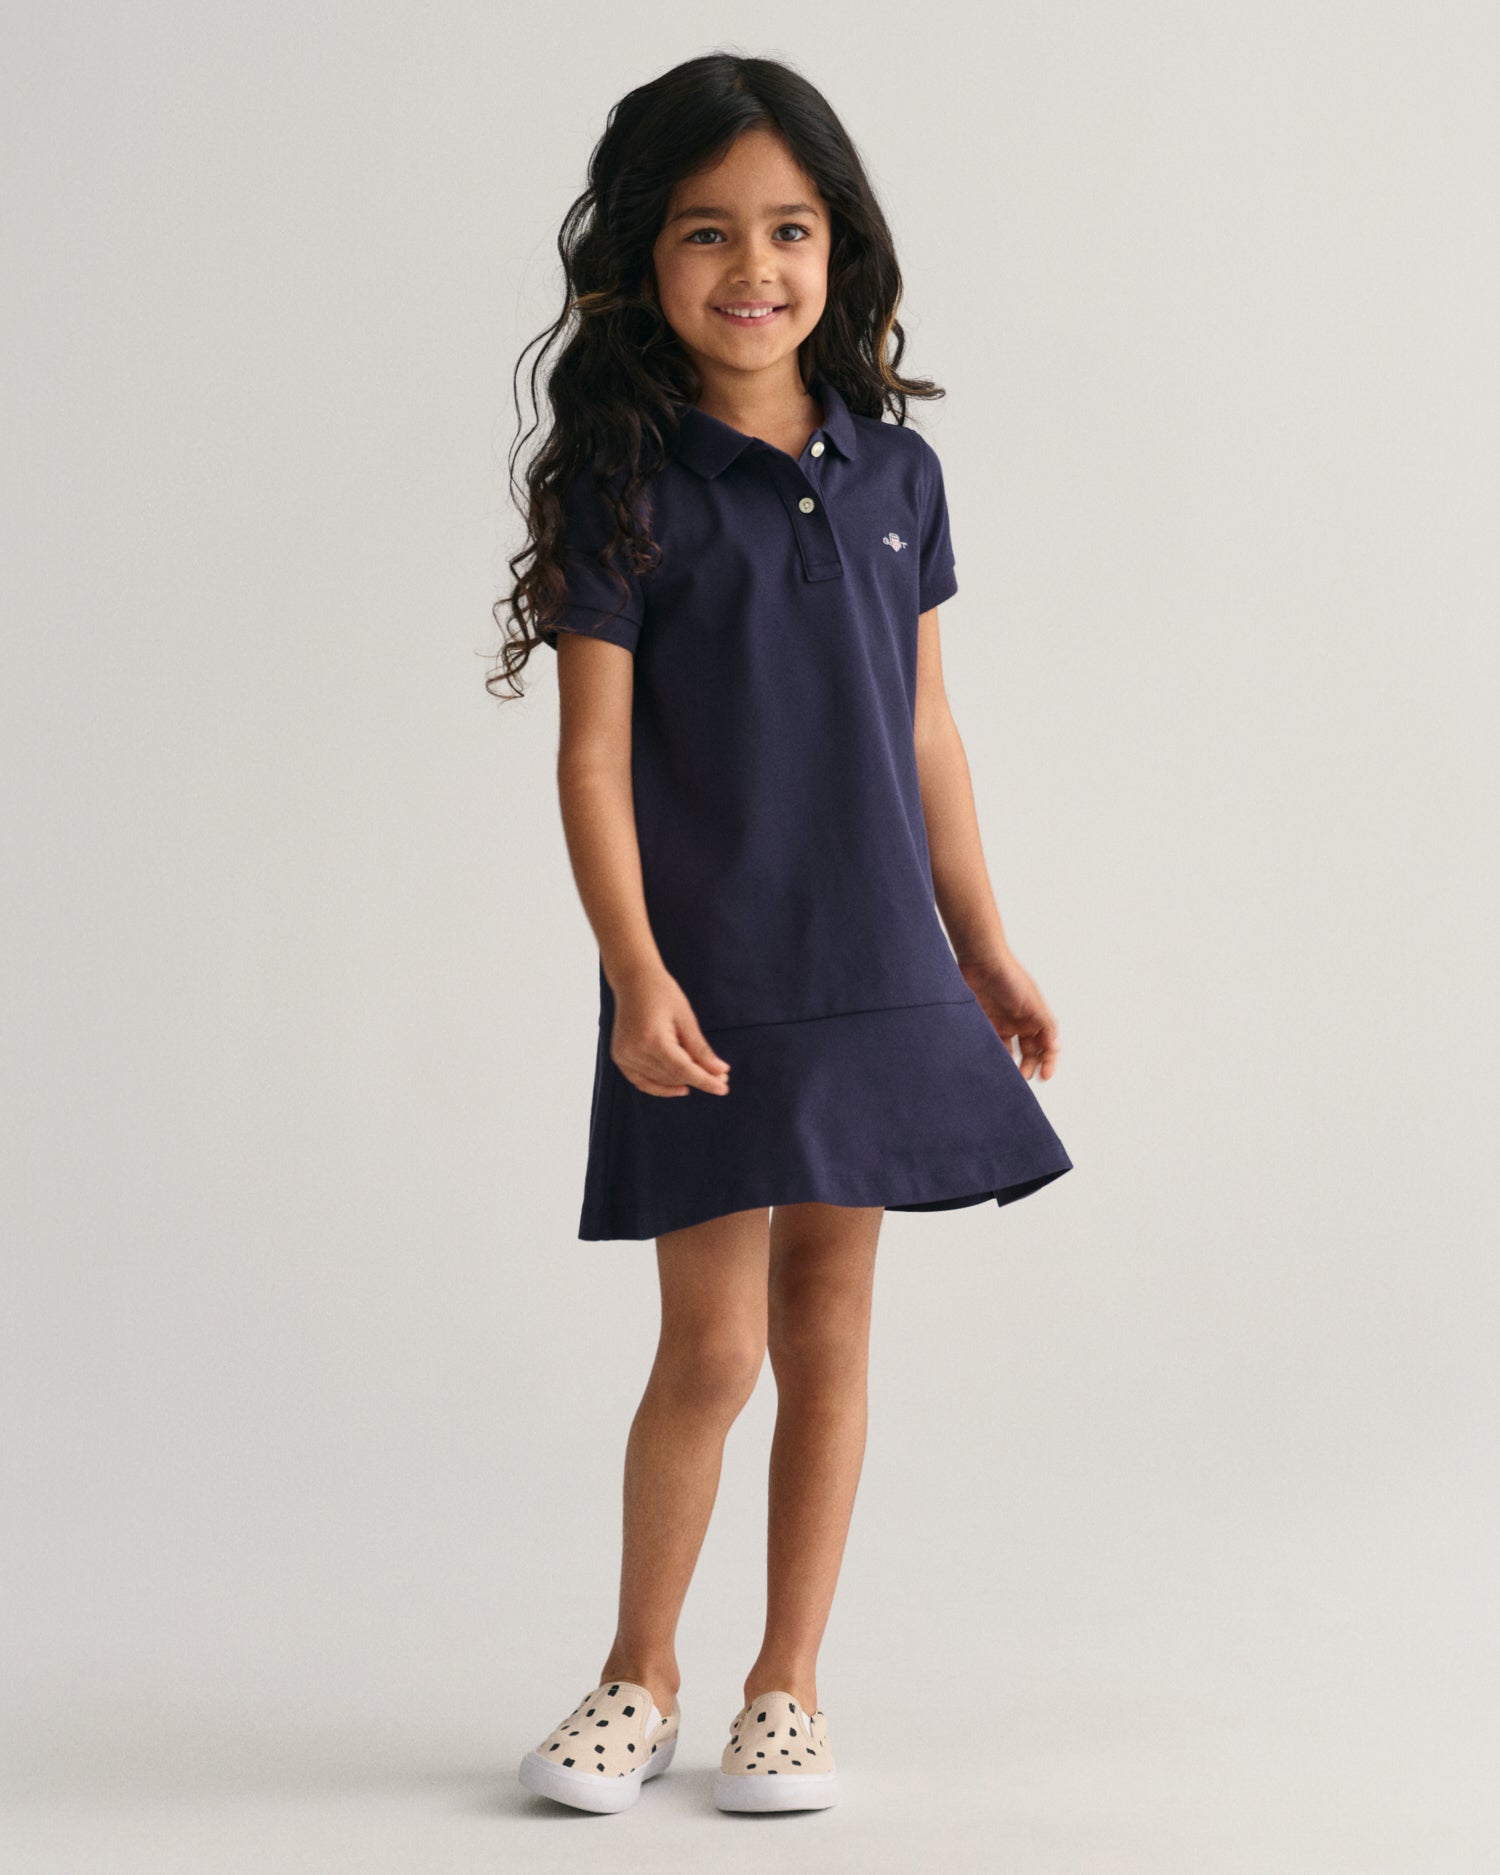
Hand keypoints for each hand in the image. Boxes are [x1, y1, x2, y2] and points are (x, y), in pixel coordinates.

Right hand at [609, 968, 731, 1097]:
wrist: (633, 981)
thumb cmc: (662, 993)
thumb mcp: (686, 1019)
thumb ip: (700, 1050)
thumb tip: (720, 1072)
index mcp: (652, 1040)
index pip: (684, 1070)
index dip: (705, 1081)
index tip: (724, 1089)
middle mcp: (634, 1052)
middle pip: (672, 1077)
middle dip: (698, 1079)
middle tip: (720, 1078)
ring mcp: (624, 1056)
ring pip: (659, 1081)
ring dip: (682, 1083)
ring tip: (703, 1077)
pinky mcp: (620, 1058)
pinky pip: (642, 1081)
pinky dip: (660, 1086)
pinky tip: (679, 1086)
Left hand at [958, 949, 1061, 1081]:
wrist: (980, 959)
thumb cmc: (1009, 975)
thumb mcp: (1032, 1001)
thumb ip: (1044, 1024)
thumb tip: (1056, 1046)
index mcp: (1036, 1016)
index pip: (1047, 1044)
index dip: (1049, 1061)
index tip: (1045, 1076)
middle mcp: (1021, 1021)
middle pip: (1029, 1051)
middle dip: (1029, 1066)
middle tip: (1023, 1078)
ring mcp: (1003, 1021)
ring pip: (1010, 1050)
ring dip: (1011, 1063)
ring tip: (1007, 1074)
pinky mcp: (984, 1021)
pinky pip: (990, 1042)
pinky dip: (993, 1053)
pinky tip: (992, 1062)